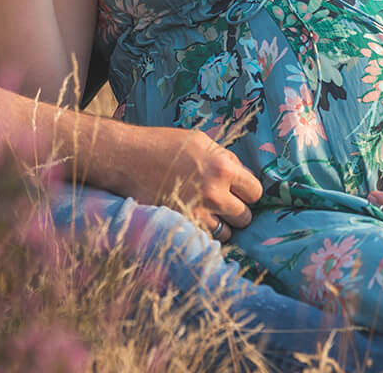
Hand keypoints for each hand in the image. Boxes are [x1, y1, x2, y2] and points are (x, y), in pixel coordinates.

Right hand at [123, 126, 263, 242]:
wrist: (127, 159)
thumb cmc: (163, 145)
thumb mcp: (201, 142)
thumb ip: (225, 159)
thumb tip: (243, 175)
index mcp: (223, 168)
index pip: (255, 192)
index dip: (248, 192)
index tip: (240, 191)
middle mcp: (214, 193)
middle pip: (245, 216)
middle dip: (237, 210)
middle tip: (224, 203)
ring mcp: (197, 213)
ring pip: (228, 232)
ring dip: (221, 225)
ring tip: (207, 212)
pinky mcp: (181, 225)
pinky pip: (205, 239)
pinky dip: (203, 232)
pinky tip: (194, 220)